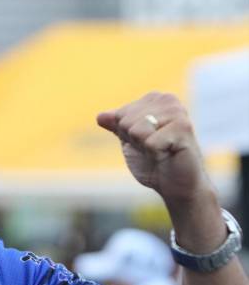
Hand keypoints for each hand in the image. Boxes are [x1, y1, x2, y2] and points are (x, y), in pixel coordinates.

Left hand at [97, 92, 213, 203]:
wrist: (176, 185)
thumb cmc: (154, 162)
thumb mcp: (129, 141)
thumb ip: (116, 125)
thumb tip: (100, 116)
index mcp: (155, 99)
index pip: (119, 115)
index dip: (127, 134)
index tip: (145, 141)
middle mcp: (168, 100)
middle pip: (125, 121)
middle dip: (134, 140)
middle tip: (155, 148)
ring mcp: (177, 112)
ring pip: (135, 129)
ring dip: (144, 146)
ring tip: (161, 150)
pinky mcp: (183, 127)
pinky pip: (149, 141)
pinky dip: (154, 153)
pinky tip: (168, 154)